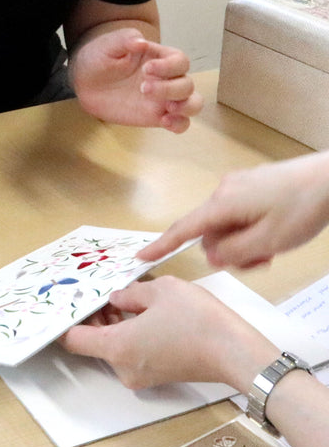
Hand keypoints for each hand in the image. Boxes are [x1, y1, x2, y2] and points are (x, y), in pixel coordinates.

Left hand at [60, 276, 274, 390]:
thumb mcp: (160, 290)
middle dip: (95, 317)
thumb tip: (117, 299)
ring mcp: (142, 376)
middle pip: (93, 343)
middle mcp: (124, 368)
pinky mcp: (159, 376)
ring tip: (125, 297)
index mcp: (117, 347)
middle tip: (103, 292)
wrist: (240, 353)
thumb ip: (130, 293)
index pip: (73, 340)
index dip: (67, 319)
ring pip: (114, 347)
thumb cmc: (198, 319)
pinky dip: (132, 335)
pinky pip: (133, 354)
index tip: (72, 300)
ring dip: (114, 324)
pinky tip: (143, 312)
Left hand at [69, 28, 201, 132]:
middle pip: (187, 84)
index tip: (147, 69)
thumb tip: (141, 42)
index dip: (169, 66)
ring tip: (167, 109)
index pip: (179, 61)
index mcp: (159, 57)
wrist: (85, 82)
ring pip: (192, 103)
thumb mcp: (107, 45)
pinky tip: (165, 122)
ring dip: (186, 107)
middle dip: (169, 88)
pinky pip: (181, 123)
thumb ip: (125, 39)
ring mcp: (164, 98)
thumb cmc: (99, 58)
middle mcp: (167, 77)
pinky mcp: (157, 116)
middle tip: (143, 88)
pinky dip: (180, 124)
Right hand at [139, 151, 328, 267]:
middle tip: (260, 261)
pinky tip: (274, 233)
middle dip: (229, 252)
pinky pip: (239, 214)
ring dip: (244, 242)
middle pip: (210, 232)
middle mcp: (223, 191)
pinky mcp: (252, 185)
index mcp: (223, 204)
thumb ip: (233, 252)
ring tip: (272, 249)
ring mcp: (237, 186)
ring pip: (227, 225)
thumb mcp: (268, 241)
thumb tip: (211, 255)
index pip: (184, 229)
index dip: (162, 245)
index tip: (142, 256)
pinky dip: (251, 230)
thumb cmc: (303, 206)